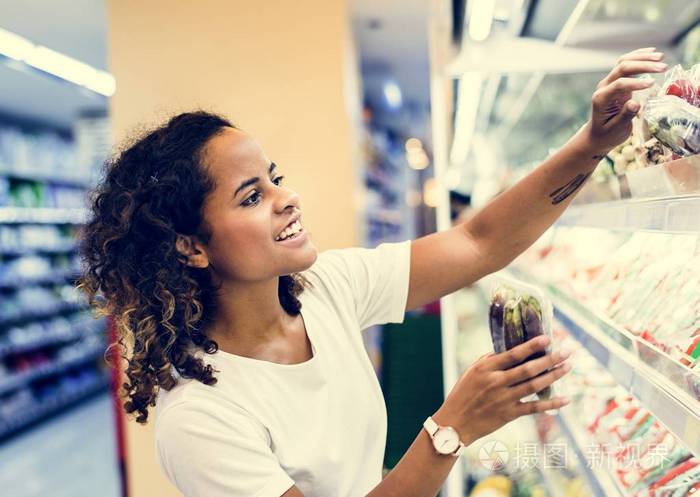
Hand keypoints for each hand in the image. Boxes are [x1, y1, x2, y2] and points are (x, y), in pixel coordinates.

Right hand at [433, 336, 570, 445]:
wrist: (455, 423)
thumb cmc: (463, 394)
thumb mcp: (472, 372)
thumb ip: (491, 361)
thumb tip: (511, 350)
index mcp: (486, 368)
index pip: (513, 354)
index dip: (532, 346)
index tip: (548, 339)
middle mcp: (496, 382)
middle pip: (529, 369)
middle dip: (550, 359)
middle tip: (567, 352)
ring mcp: (504, 399)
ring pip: (534, 386)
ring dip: (553, 376)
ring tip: (567, 367)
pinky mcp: (509, 414)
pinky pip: (534, 408)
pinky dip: (551, 404)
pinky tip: (565, 399)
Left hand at [582, 47, 666, 155]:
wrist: (598, 135)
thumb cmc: (607, 134)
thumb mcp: (616, 130)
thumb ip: (625, 116)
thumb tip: (635, 103)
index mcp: (601, 99)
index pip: (619, 84)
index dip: (636, 83)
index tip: (653, 84)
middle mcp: (603, 87)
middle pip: (622, 68)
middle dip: (643, 65)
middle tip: (663, 67)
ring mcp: (609, 82)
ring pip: (624, 62)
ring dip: (642, 58)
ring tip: (661, 57)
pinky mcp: (617, 81)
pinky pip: (626, 64)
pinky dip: (638, 57)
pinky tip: (652, 52)